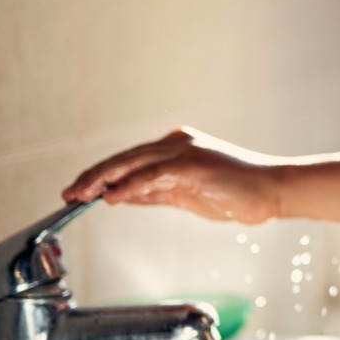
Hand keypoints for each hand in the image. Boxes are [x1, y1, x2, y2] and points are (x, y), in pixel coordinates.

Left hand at [60, 127, 281, 223]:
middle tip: (69, 194)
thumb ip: (154, 192)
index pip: (128, 161)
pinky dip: (131, 186)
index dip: (101, 175)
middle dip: (93, 176)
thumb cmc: (234, 194)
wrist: (270, 191)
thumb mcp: (185, 194)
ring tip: (81, 194)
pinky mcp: (194, 165)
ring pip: (133, 162)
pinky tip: (112, 196)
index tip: (79, 191)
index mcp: (174, 148)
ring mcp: (185, 151)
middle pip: (124, 158)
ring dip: (104, 179)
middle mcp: (175, 143)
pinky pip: (154, 175)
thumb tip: (121, 196)